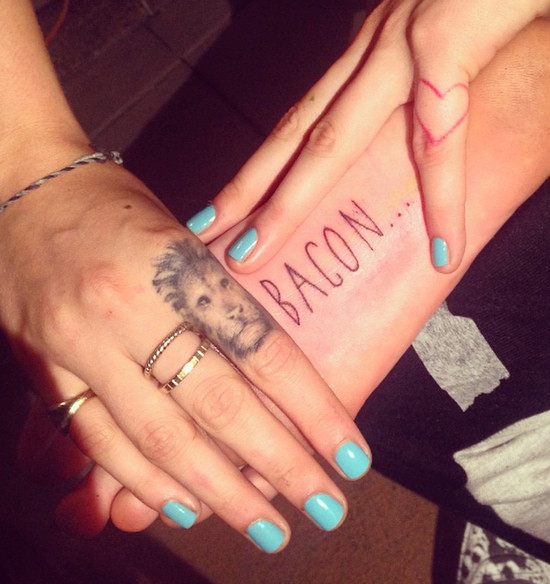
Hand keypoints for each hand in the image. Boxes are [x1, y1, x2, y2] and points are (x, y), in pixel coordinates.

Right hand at [0, 159, 369, 549]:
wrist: (19, 187)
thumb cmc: (115, 203)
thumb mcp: (182, 234)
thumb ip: (221, 296)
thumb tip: (271, 368)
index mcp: (174, 265)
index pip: (261, 349)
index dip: (313, 408)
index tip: (351, 454)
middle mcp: (128, 309)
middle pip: (219, 405)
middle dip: (280, 466)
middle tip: (326, 506)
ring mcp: (79, 345)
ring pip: (160, 438)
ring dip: (219, 492)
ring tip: (266, 526)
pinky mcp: (45, 369)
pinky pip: (99, 441)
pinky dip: (145, 480)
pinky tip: (187, 504)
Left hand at [193, 0, 549, 272]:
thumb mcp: (454, 25)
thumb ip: (432, 69)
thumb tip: (438, 111)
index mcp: (370, 47)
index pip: (304, 117)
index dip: (265, 165)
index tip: (231, 206)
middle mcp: (371, 47)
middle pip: (296, 133)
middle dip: (247, 191)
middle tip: (207, 240)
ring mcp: (402, 45)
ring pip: (333, 138)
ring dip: (288, 201)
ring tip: (251, 254)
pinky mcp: (447, 41)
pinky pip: (440, 135)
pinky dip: (442, 198)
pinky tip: (443, 251)